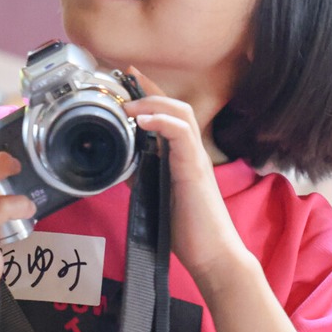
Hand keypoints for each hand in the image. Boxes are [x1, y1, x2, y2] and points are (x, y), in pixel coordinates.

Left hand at [122, 69, 247, 286]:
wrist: (212, 255)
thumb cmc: (187, 230)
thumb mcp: (154, 196)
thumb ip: (140, 176)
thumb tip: (119, 163)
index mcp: (182, 157)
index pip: (168, 117)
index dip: (149, 96)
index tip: (128, 81)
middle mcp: (191, 152)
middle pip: (176, 107)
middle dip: (149, 89)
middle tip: (126, 77)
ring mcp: (195, 159)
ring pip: (182, 114)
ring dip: (153, 103)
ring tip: (128, 102)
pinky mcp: (194, 170)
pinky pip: (181, 135)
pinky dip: (161, 122)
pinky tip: (141, 120)